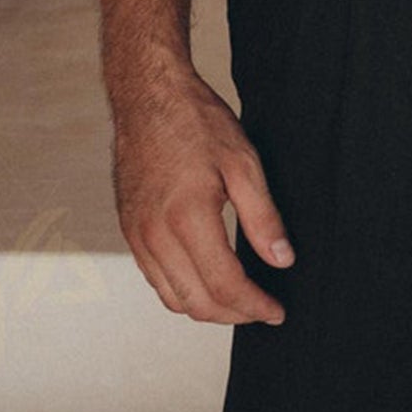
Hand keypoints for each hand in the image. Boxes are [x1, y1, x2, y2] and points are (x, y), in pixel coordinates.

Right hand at [111, 65, 292, 325]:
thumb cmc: (196, 121)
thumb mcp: (243, 161)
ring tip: (240, 300)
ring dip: (208, 309)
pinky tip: (206, 278)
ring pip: (173, 299)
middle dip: (234, 315)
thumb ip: (263, 217)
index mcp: (186, 218)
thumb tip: (282, 260)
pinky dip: (183, 291)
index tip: (277, 311)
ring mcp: (136, 236)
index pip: (224, 285)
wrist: (148, 96)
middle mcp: (154, 235)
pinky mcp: (129, 232)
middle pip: (197, 303)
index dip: (255, 306)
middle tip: (262, 309)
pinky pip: (156, 279)